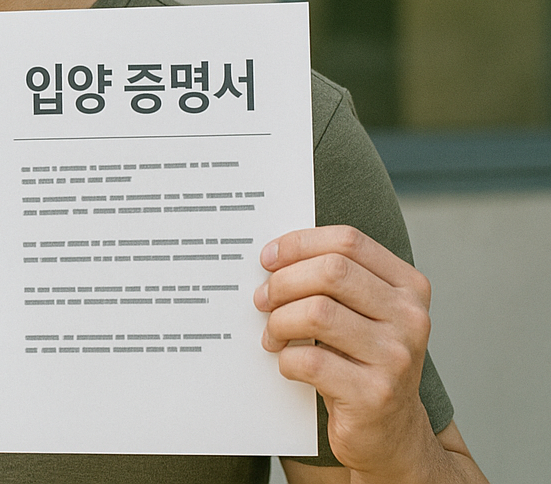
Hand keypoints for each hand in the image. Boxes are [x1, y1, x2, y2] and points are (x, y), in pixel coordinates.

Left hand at [255, 226, 441, 480]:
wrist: (391, 433)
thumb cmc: (364, 362)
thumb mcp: (366, 314)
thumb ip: (335, 280)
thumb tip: (274, 256)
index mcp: (409, 288)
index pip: (349, 241)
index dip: (299, 244)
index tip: (269, 258)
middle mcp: (410, 319)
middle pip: (330, 272)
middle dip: (283, 282)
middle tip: (263, 299)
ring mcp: (396, 358)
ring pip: (317, 313)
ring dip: (279, 321)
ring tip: (273, 335)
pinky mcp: (374, 395)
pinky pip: (309, 360)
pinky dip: (286, 359)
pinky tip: (288, 364)